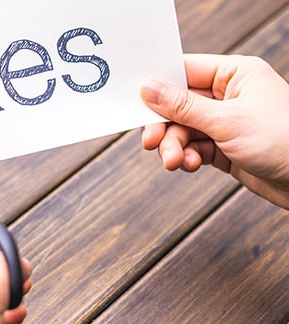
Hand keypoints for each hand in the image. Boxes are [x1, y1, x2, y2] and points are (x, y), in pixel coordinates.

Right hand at [140, 54, 288, 209]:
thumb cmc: (283, 140)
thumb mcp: (226, 121)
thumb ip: (182, 106)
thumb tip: (148, 88)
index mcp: (234, 74)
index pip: (184, 71)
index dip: (158, 86)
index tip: (136, 102)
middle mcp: (229, 95)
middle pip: (178, 105)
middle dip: (165, 126)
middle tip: (151, 143)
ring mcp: (227, 122)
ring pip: (183, 130)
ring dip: (174, 146)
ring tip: (174, 161)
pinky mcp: (225, 147)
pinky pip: (194, 147)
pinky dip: (187, 157)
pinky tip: (189, 165)